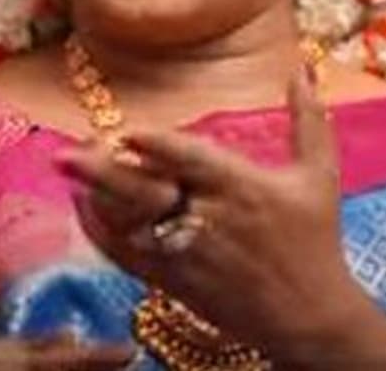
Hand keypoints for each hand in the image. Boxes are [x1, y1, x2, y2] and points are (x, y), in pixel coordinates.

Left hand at [55, 63, 361, 362]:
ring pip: (130, 223)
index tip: (129, 132)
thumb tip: (302, 68)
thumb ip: (308, 119)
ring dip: (97, 196)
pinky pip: (125, 254)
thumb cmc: (315, 240)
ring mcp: (185, 253)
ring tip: (69, 168)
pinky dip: (100, 230)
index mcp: (242, 188)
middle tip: (66, 154)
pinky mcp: (172, 280)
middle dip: (104, 173)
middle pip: (148, 193)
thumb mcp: (320, 175)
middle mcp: (208, 219)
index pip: (195, 163)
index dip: (160, 148)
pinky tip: (83, 203)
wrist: (309, 317)